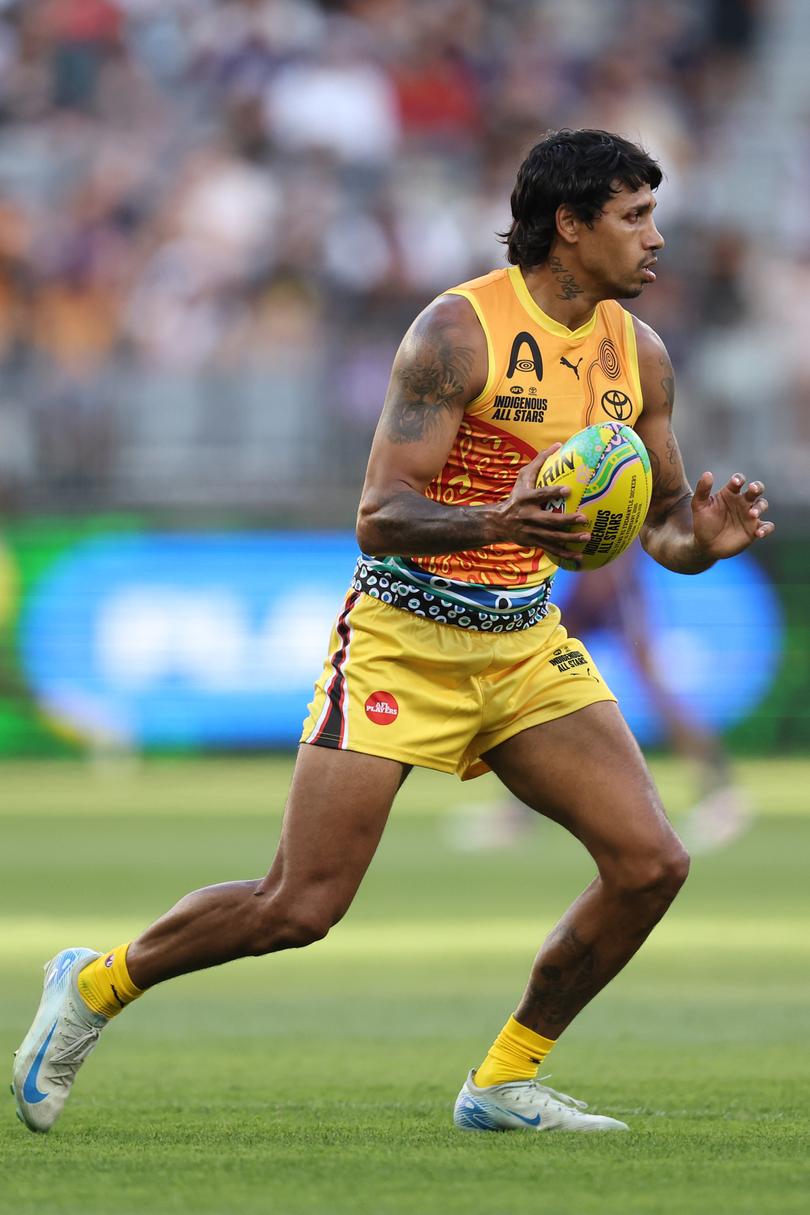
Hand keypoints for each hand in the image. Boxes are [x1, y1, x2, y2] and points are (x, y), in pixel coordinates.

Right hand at [494, 444, 591, 563]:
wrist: (498, 522)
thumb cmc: (516, 495)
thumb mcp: (523, 477)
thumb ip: (540, 461)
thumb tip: (559, 444)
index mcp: (525, 499)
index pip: (540, 495)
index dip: (552, 493)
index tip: (568, 491)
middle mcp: (527, 516)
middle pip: (548, 520)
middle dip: (566, 521)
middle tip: (583, 518)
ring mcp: (530, 531)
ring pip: (552, 538)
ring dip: (570, 539)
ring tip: (587, 537)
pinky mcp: (533, 542)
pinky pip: (551, 550)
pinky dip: (565, 554)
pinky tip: (580, 557)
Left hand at [691, 472, 773, 559]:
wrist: (706, 545)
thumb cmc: (703, 522)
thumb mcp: (699, 506)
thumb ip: (702, 490)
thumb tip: (707, 473)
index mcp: (730, 493)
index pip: (738, 480)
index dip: (738, 479)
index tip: (735, 482)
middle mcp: (743, 501)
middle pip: (756, 489)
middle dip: (757, 487)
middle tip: (753, 489)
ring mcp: (750, 515)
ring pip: (762, 504)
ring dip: (760, 507)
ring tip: (752, 514)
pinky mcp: (755, 529)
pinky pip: (767, 526)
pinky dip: (766, 529)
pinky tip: (759, 533)